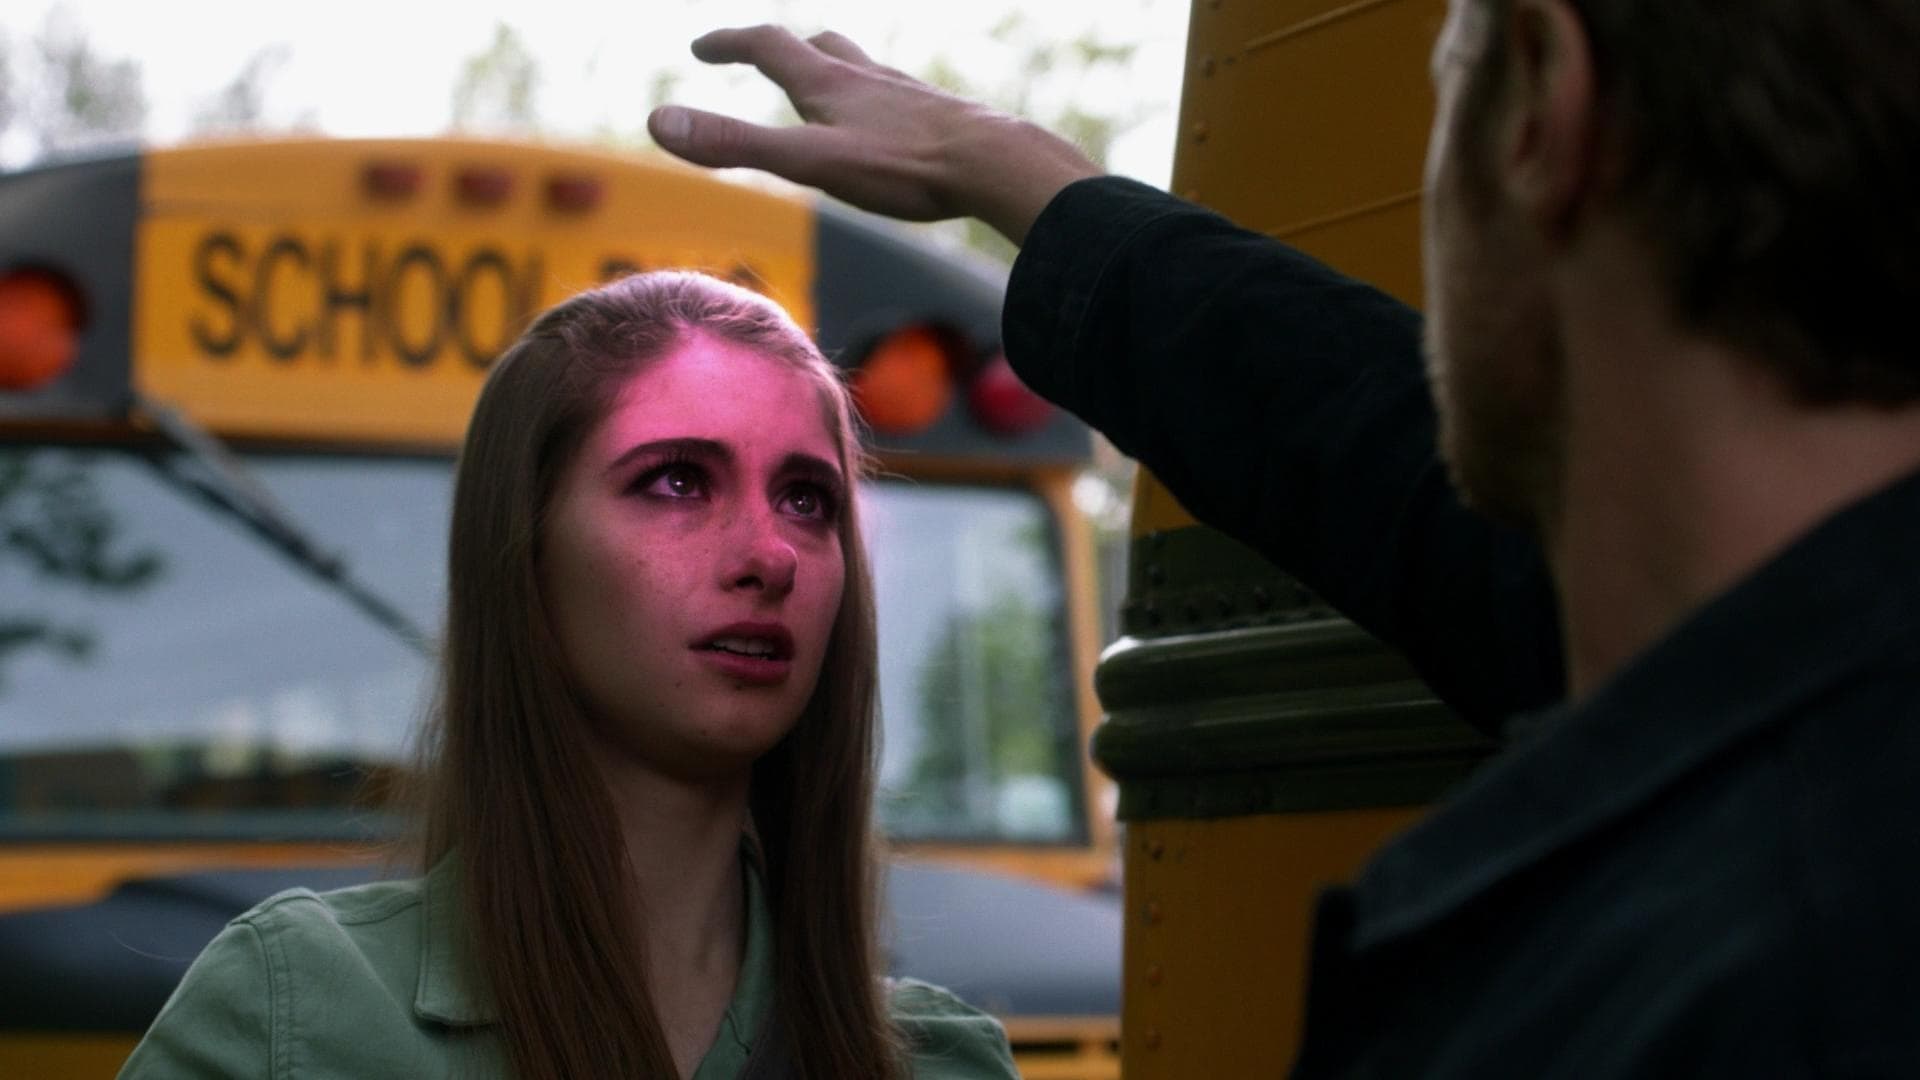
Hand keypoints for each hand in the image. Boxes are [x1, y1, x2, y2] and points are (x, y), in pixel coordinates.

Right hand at [648, 26, 1101, 244]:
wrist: (997, 164)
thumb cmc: (904, 167)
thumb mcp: (807, 162)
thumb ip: (734, 145)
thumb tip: (658, 122)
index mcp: (829, 83)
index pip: (767, 46)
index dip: (729, 44)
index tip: (701, 48)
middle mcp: (869, 79)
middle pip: (821, 47)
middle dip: (786, 50)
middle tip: (768, 56)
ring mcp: (911, 98)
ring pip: (867, 70)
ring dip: (841, 72)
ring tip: (835, 87)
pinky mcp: (945, 122)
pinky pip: (907, 104)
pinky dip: (886, 107)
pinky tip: (899, 132)